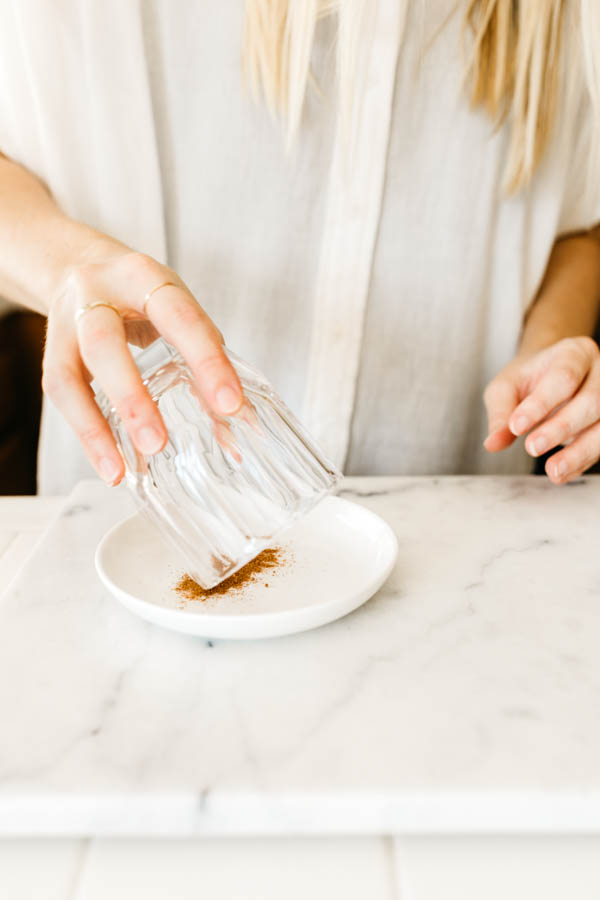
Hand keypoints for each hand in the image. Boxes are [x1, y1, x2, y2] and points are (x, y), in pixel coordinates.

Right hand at [43, 247, 243, 485]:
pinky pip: (63, 398)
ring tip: (125, 469)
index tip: (230, 405)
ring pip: (69, 376)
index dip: (206, 360)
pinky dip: (89, 437)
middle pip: (103, 344)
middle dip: (131, 397)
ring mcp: (66, 325)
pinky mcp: (52, 354)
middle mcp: (95, 296)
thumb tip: (239, 422)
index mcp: (143, 277)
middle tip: (158, 443)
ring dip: (97, 428)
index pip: (178, 316)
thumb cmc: (143, 296)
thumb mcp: (178, 310)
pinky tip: (112, 469)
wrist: (82, 267)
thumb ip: (208, 359)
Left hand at [483, 336, 599, 483]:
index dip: (541, 404)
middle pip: (591, 401)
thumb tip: (493, 444)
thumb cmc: (528, 380)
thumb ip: (501, 412)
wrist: (549, 377)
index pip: (563, 377)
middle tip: (532, 448)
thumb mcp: (506, 388)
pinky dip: (581, 463)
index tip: (516, 427)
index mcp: (574, 353)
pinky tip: (562, 474)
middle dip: (562, 428)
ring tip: (553, 470)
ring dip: (579, 452)